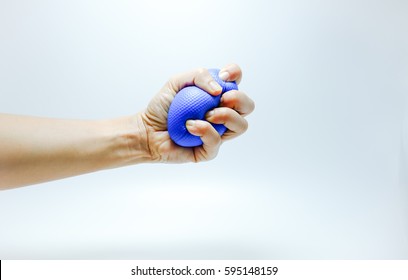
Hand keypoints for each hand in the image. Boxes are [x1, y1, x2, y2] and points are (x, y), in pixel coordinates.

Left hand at [140, 63, 254, 162]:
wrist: (147, 129)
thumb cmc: (163, 107)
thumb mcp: (177, 81)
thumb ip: (199, 76)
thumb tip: (219, 90)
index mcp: (216, 96)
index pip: (236, 81)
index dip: (235, 74)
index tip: (224, 75)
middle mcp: (222, 114)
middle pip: (248, 106)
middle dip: (239, 99)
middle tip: (220, 99)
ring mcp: (218, 133)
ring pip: (241, 126)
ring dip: (226, 116)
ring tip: (206, 115)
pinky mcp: (208, 150)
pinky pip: (216, 142)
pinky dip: (204, 130)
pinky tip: (189, 127)